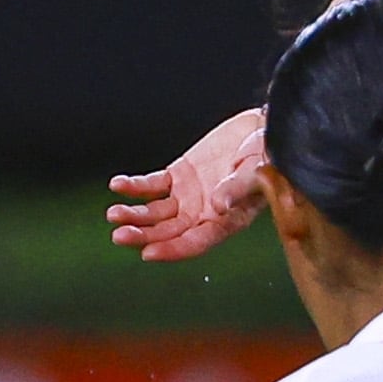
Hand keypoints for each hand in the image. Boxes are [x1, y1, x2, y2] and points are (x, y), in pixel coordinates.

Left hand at [109, 109, 266, 260]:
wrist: (261, 128)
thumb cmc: (269, 154)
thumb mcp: (258, 170)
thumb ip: (238, 188)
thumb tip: (219, 206)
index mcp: (226, 220)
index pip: (196, 242)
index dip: (173, 249)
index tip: (148, 253)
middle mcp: (203, 213)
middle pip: (169, 232)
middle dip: (144, 235)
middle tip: (120, 235)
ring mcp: (188, 196)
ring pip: (155, 212)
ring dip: (134, 214)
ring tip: (114, 213)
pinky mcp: (178, 175)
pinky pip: (151, 185)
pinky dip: (134, 186)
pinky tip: (118, 185)